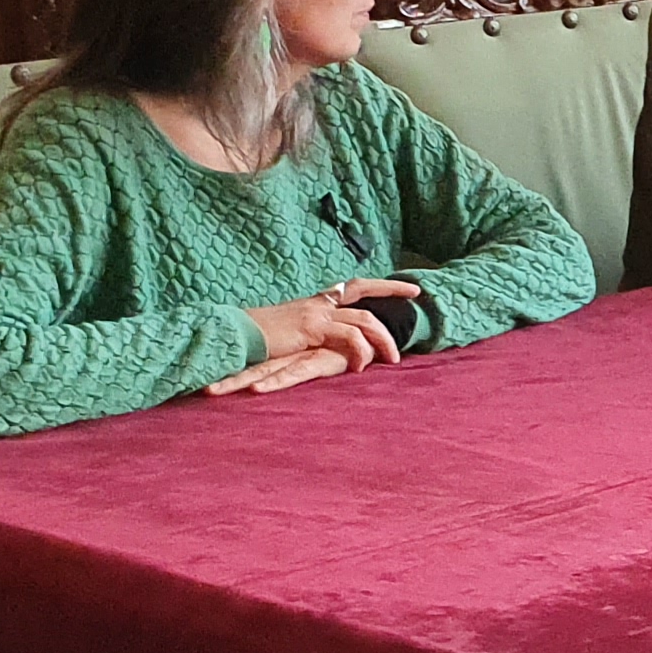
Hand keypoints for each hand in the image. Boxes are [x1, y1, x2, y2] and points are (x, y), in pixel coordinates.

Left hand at [206, 344, 362, 399]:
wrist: (382, 333)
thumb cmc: (353, 349)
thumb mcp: (323, 359)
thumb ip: (302, 368)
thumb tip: (277, 383)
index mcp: (288, 354)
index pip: (251, 364)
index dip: (227, 374)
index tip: (199, 386)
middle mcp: (291, 353)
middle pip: (250, 366)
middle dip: (224, 379)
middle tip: (196, 391)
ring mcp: (304, 354)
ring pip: (264, 370)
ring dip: (237, 382)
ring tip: (212, 393)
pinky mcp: (323, 360)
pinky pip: (297, 373)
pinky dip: (276, 383)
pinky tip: (258, 391)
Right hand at [243, 279, 416, 369]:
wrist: (233, 337)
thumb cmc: (255, 341)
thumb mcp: (288, 336)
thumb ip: (310, 336)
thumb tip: (325, 344)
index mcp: (314, 303)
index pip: (353, 286)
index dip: (382, 284)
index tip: (408, 286)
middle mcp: (317, 303)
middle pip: (363, 290)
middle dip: (393, 291)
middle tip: (417, 296)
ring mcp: (315, 314)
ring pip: (364, 319)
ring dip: (383, 339)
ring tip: (393, 359)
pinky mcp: (312, 329)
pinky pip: (349, 337)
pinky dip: (361, 352)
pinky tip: (361, 367)